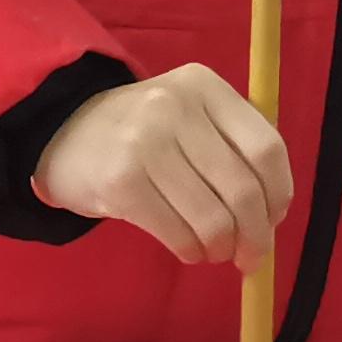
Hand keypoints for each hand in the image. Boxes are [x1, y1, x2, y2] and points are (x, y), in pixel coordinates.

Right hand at [29, 64, 293, 266]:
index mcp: (202, 85)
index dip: (279, 194)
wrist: (62, 133)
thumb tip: (273, 216)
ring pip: (213, 218)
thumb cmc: (143, 133)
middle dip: (256, 235)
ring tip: (214, 251)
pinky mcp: (120, 181)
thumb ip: (233, 149)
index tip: (274, 219)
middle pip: (242, 189)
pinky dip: (191, 251)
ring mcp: (144, 142)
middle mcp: (174, 107)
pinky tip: (188, 249)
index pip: (266, 148)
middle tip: (250, 256)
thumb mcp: (189, 116)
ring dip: (222, 248)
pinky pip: (178, 233)